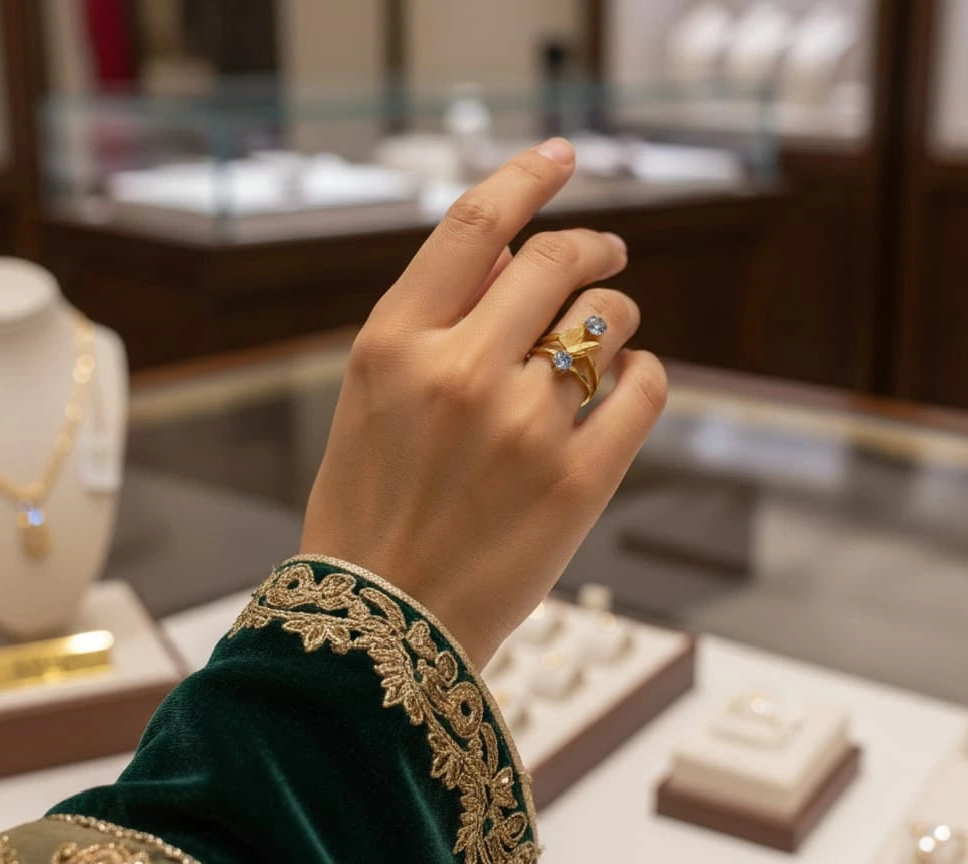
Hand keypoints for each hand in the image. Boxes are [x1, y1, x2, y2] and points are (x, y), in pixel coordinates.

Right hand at [300, 138, 666, 667]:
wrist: (381, 628)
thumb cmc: (369, 510)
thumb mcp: (371, 401)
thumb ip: (433, 324)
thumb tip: (513, 260)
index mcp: (392, 345)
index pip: (473, 226)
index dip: (526, 176)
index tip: (562, 155)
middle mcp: (458, 373)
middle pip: (554, 261)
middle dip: (593, 245)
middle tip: (607, 250)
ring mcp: (523, 427)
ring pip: (608, 322)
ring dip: (615, 317)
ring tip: (606, 337)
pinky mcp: (578, 482)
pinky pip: (645, 389)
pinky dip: (644, 375)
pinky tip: (628, 384)